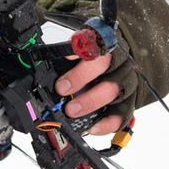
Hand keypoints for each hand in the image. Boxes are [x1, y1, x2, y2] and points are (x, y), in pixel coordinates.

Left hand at [54, 0, 168, 137]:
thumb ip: (65, 48)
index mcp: (105, 42)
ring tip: (72, 110)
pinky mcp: (130, 100)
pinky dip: (108, 123)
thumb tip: (38, 53)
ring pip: (113, 90)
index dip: (80, 49)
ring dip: (91, 100)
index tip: (64, 57)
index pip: (94, 41)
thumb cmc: (97, 52)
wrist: (128, 56)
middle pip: (103, 65)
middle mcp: (118, 59)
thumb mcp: (82, 42)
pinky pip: (123, 114)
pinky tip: (93, 127)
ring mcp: (126, 80)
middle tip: (62, 88)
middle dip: (81, 77)